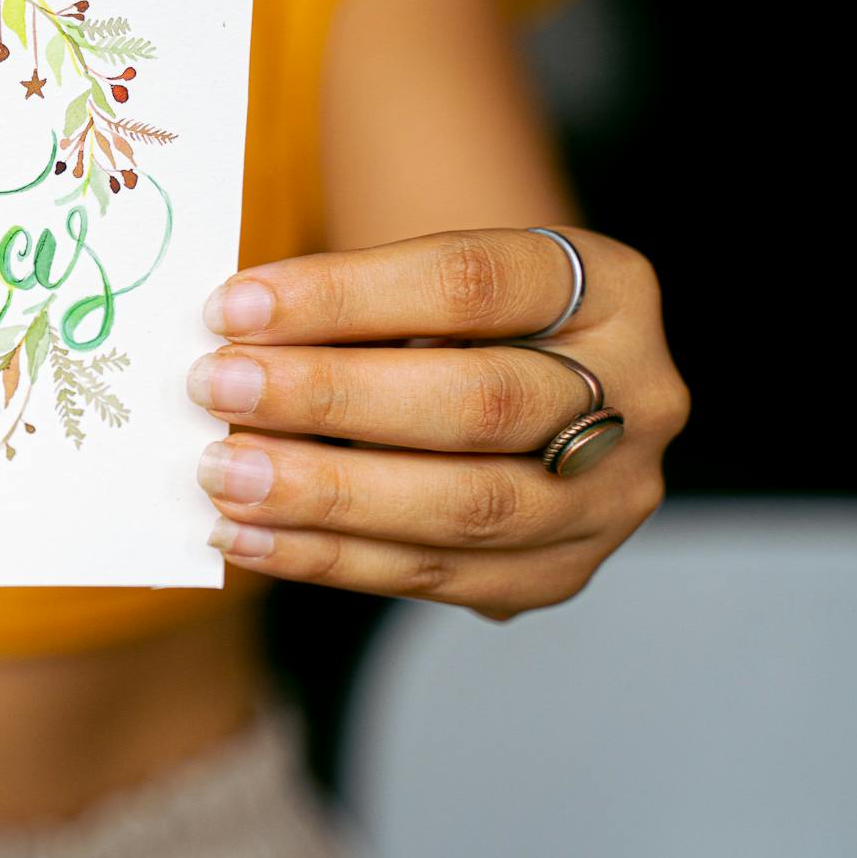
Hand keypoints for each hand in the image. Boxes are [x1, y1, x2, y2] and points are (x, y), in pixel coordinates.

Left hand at [188, 228, 688, 618]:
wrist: (524, 381)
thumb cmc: (452, 319)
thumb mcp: (428, 283)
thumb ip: (350, 307)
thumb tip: (225, 340)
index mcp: (611, 288)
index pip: (469, 282)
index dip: (343, 294)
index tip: (234, 305)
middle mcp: (639, 394)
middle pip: (478, 402)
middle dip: (331, 398)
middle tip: (218, 389)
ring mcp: (611, 497)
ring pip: (465, 506)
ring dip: (324, 494)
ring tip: (221, 474)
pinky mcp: (558, 573)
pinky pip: (434, 575)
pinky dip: (326, 557)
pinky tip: (245, 536)